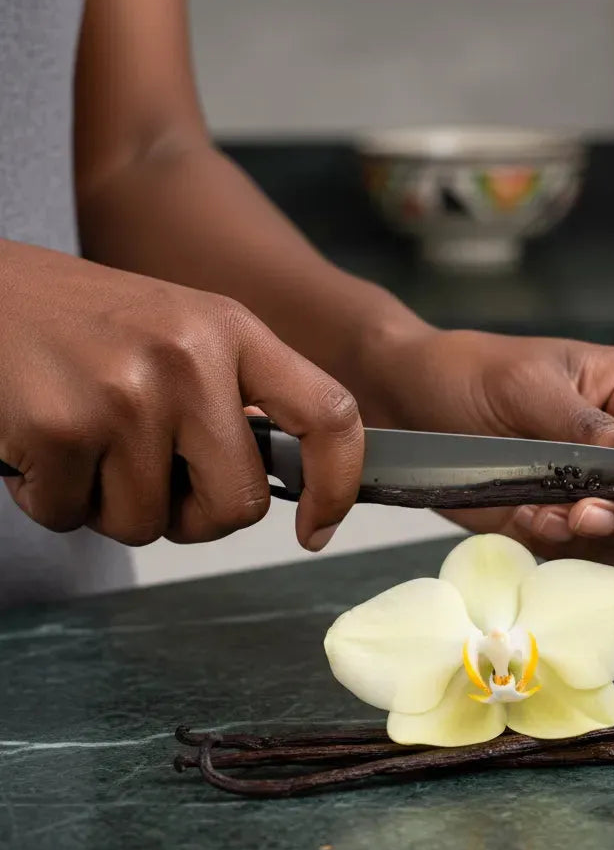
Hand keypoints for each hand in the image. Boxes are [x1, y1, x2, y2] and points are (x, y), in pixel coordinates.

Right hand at [0, 241, 361, 550]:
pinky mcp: (61, 427)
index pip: (330, 414)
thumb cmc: (83, 323)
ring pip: (148, 525)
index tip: (316, 526)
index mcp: (233, 330)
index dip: (337, 485)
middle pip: (238, 506)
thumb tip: (288, 479)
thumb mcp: (181, 332)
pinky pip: (73, 517)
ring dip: (111, 504)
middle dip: (195, 517)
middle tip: (153, 479)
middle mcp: (190, 358)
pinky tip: (39, 441)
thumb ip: (236, 395)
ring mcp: (127, 393)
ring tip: (84, 439)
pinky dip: (52, 498)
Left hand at [384, 330, 613, 570]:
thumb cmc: (471, 374)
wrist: (410, 405)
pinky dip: (566, 553)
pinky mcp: (568, 525)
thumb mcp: (531, 389)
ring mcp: (605, 493)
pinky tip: (530, 522)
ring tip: (550, 517)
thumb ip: (591, 431)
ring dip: (603, 545)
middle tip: (587, 518)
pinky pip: (593, 560)